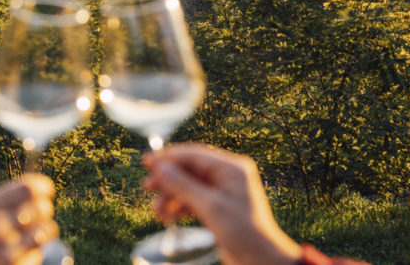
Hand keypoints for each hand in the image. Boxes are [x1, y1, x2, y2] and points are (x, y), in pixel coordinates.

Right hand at [0, 174, 57, 264]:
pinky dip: (35, 251)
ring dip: (45, 230)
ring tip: (36, 233)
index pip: (27, 188)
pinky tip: (20, 253)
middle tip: (40, 213)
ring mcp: (5, 251)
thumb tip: (33, 193)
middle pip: (41, 207)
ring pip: (46, 230)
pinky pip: (38, 253)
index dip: (42, 187)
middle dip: (44, 208)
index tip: (46, 190)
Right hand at [143, 144, 301, 264]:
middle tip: (147, 186)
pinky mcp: (218, 209)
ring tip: (156, 209)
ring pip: (189, 186)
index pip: (193, 155)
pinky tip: (167, 215)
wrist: (263, 261)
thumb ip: (184, 185)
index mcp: (231, 168)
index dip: (168, 158)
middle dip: (167, 178)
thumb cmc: (244, 232)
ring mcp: (222, 192)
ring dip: (171, 196)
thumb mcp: (211, 207)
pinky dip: (179, 206)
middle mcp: (227, 176)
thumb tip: (161, 167)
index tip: (146, 162)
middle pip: (189, 170)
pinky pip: (193, 200)